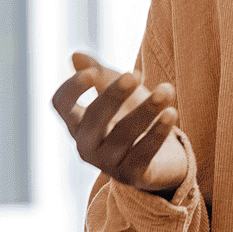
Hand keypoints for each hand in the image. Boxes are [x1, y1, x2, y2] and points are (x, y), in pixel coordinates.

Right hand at [52, 52, 187, 193]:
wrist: (163, 158)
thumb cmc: (134, 118)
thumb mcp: (120, 92)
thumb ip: (100, 74)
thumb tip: (75, 55)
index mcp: (78, 123)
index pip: (61, 103)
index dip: (72, 87)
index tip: (93, 73)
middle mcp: (86, 145)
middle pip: (93, 117)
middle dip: (113, 95)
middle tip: (134, 75)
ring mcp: (107, 163)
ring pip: (123, 134)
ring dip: (146, 109)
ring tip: (167, 89)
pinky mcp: (132, 176)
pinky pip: (144, 152)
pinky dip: (158, 132)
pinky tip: (171, 113)